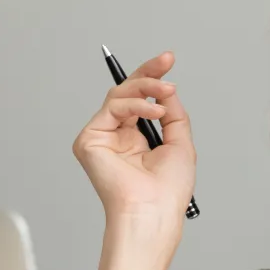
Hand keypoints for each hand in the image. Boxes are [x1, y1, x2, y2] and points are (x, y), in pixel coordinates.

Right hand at [73, 51, 195, 228]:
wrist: (154, 209)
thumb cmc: (167, 189)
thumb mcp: (180, 142)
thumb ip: (172, 112)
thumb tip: (166, 88)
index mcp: (137, 138)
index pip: (141, 100)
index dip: (153, 78)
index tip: (168, 60)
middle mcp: (118, 136)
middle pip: (127, 92)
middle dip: (148, 73)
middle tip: (166, 62)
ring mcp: (102, 137)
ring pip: (119, 95)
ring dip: (146, 88)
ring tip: (166, 91)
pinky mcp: (89, 140)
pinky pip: (112, 108)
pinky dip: (135, 105)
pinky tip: (153, 112)